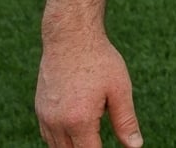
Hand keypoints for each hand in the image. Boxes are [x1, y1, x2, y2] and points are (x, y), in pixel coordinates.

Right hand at [36, 31, 141, 147]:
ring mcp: (44, 117)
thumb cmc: (99, 61)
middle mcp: (57, 123)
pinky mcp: (39, 109)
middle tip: (100, 143)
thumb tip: (135, 146)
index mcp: (79, 121)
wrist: (70, 37)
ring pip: (56, 147)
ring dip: (73, 147)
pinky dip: (60, 140)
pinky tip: (75, 133)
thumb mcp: (120, 90)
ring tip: (91, 140)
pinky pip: (47, 135)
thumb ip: (126, 121)